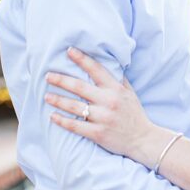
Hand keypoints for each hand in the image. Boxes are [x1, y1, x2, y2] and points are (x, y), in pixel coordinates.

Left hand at [45, 47, 166, 166]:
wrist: (143, 139)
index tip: (69, 51)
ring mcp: (103, 118)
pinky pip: (75, 125)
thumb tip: (108, 64)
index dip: (82, 59)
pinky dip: (62, 120)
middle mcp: (109, 101)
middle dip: (61, 80)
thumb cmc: (134, 114)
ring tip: (46, 96)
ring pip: (74, 106)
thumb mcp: (130, 94)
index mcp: (116, 89)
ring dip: (58, 100)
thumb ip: (118, 80)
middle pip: (79, 87)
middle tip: (48, 76)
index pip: (97, 70)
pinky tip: (52, 116)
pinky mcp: (97, 133)